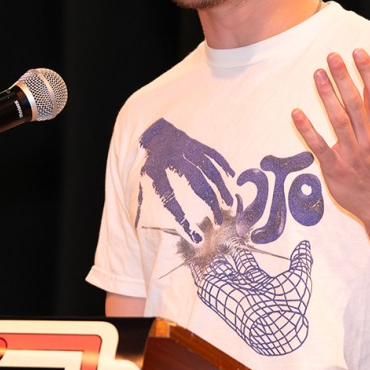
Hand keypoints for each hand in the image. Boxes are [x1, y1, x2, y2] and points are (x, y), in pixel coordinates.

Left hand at [137, 118, 234, 243]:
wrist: (149, 130)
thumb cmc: (146, 164)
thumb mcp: (138, 181)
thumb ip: (141, 201)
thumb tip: (140, 226)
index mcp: (154, 172)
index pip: (169, 200)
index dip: (184, 222)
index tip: (198, 239)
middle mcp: (170, 157)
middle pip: (195, 183)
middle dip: (210, 205)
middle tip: (219, 223)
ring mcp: (184, 146)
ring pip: (207, 168)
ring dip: (221, 188)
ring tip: (229, 205)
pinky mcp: (194, 140)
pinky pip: (212, 153)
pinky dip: (224, 166)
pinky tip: (232, 178)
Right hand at [182, 228, 312, 355]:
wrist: (272, 323)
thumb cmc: (288, 304)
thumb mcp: (298, 277)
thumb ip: (301, 261)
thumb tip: (306, 245)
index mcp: (257, 282)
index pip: (243, 259)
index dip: (239, 245)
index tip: (234, 228)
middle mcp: (238, 284)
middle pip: (224, 260)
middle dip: (219, 243)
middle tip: (214, 223)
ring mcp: (224, 287)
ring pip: (211, 263)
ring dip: (205, 248)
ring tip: (200, 227)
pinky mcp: (211, 290)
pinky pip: (198, 272)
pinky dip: (192, 258)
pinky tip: (189, 242)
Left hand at [290, 49, 369, 225]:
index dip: (368, 73)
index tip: (358, 52)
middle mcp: (369, 140)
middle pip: (355, 104)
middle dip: (344, 79)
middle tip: (332, 56)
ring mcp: (352, 154)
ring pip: (338, 121)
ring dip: (327, 96)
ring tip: (317, 74)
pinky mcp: (335, 168)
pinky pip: (319, 146)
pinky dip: (307, 129)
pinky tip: (296, 113)